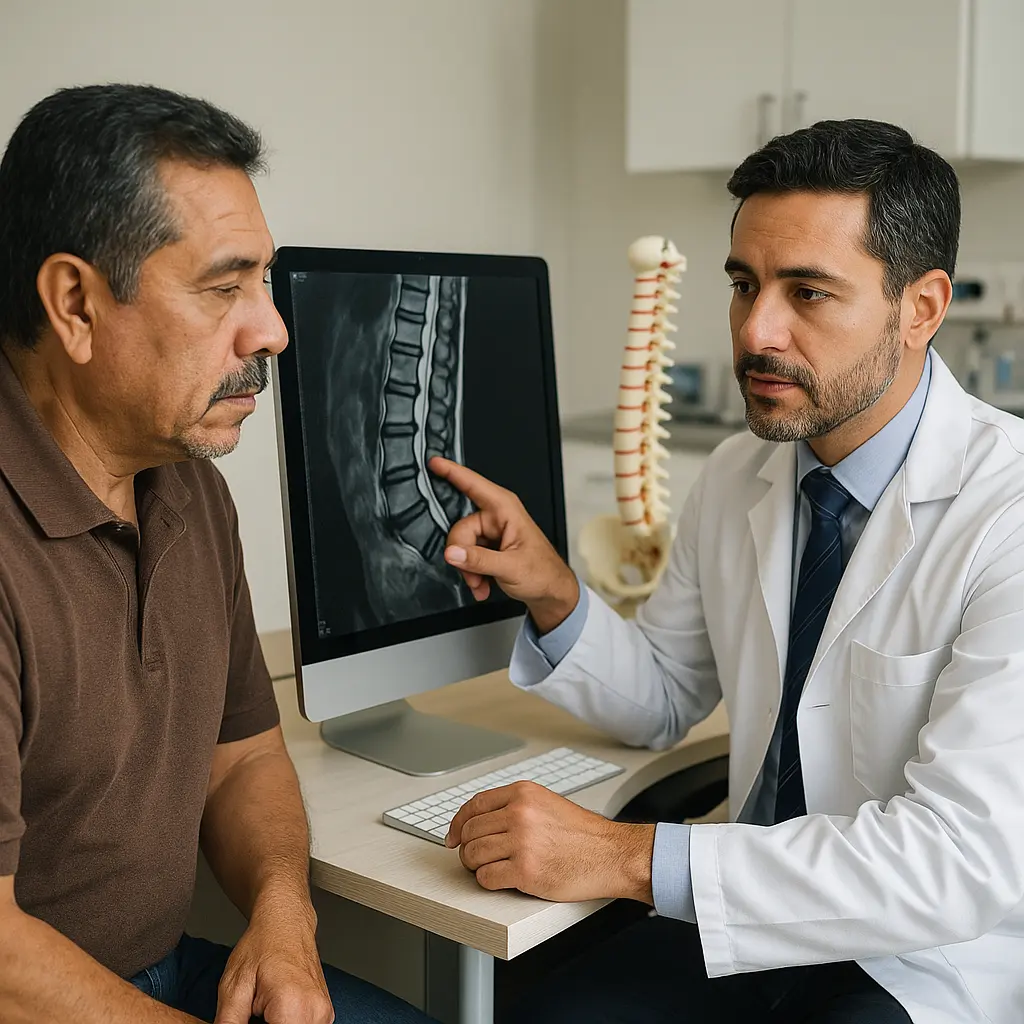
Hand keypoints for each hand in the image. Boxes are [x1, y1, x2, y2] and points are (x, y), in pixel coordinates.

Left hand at [214, 909, 332, 1023]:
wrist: (286, 922)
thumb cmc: (262, 945)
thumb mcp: (233, 987)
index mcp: (293, 1006)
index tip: (246, 1019)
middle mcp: (316, 1012)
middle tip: (252, 1012)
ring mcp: (324, 1014)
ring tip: (262, 1012)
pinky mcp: (325, 1014)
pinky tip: (274, 1014)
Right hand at [429, 457, 578, 632]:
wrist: (551, 590)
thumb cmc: (543, 572)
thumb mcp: (511, 567)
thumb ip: (479, 560)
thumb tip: (453, 552)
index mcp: (506, 509)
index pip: (473, 484)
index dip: (452, 471)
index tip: (434, 463)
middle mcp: (497, 516)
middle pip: (461, 529)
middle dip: (463, 556)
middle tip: (473, 573)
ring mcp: (491, 532)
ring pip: (461, 546)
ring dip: (468, 569)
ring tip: (481, 582)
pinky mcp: (488, 546)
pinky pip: (467, 556)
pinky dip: (471, 573)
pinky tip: (482, 584)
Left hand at [445, 781, 655, 903]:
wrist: (611, 854)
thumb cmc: (582, 833)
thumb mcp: (546, 803)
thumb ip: (515, 807)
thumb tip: (478, 821)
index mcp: (522, 794)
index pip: (474, 805)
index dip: (457, 823)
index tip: (452, 836)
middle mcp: (519, 814)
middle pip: (470, 832)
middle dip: (466, 848)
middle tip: (474, 858)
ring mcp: (522, 842)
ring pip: (473, 855)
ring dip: (475, 866)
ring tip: (488, 870)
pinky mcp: (526, 872)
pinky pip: (487, 878)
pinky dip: (488, 882)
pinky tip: (501, 880)